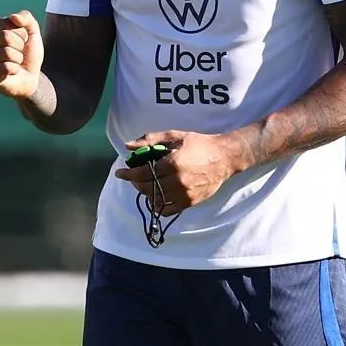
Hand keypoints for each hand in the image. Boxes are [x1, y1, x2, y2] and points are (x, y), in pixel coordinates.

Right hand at [0, 11, 43, 99]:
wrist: (30, 76)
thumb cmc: (28, 53)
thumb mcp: (32, 31)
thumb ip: (26, 17)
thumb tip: (13, 17)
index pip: (9, 23)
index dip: (21, 33)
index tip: (22, 40)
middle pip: (6, 37)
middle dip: (20, 46)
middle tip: (19, 53)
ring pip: (7, 53)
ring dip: (18, 59)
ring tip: (15, 62)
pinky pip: (5, 67)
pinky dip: (14, 70)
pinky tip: (11, 72)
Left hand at [114, 130, 241, 209]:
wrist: (224, 157)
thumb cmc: (199, 143)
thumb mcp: (175, 136)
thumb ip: (150, 140)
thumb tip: (128, 146)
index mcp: (172, 164)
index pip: (142, 173)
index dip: (128, 174)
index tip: (120, 173)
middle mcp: (177, 181)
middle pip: (146, 188)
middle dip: (135, 183)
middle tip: (134, 177)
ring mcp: (184, 194)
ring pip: (155, 200)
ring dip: (145, 193)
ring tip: (146, 184)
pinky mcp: (190, 202)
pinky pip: (167, 210)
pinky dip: (157, 204)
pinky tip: (156, 196)